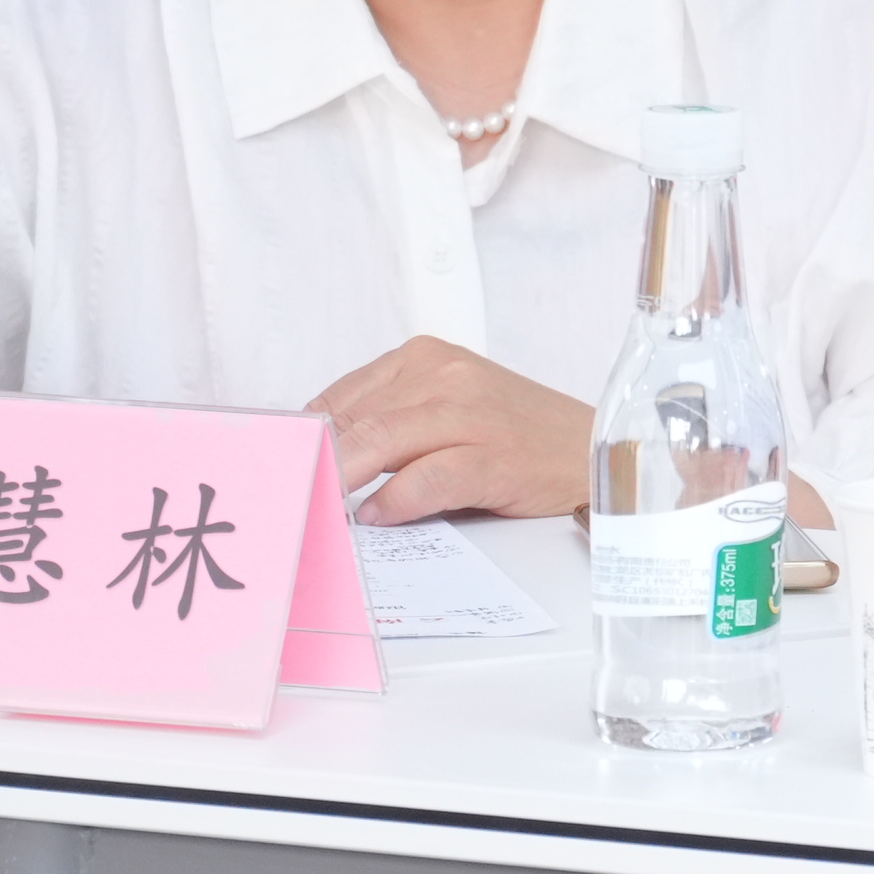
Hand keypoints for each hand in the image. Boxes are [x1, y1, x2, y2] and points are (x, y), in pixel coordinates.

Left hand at [311, 337, 595, 520]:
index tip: (279, 469)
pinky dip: (394, 501)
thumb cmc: (515, 435)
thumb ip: (390, 419)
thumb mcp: (448, 406)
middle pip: (356, 419)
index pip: (341, 396)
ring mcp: (469, 413)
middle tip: (286, 495)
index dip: (304, 438)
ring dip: (342, 479)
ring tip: (319, 507)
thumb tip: (320, 457)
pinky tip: (376, 516)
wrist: (594, 449)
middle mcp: (444, 375)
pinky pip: (427, 478)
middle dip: (315, 462)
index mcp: (425, 357)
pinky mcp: (491, 456)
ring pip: (382, 441)